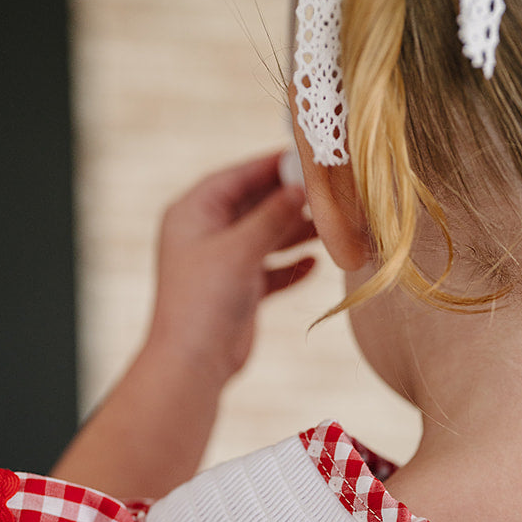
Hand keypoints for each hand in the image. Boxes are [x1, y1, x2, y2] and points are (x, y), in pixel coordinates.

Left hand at [145, 151, 317, 385]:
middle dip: (289, 201)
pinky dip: (290, 265)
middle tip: (326, 193)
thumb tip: (301, 188)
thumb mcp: (240, 250)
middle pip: (254, 205)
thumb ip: (272, 217)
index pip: (237, 177)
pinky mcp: (238, 290)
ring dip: (294, 233)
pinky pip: (269, 269)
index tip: (306, 157)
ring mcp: (222, 262)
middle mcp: (206, 233)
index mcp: (193, 213)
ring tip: (329, 227)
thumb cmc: (204, 301)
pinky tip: (314, 263)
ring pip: (265, 237)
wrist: (193, 364)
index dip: (271, 166)